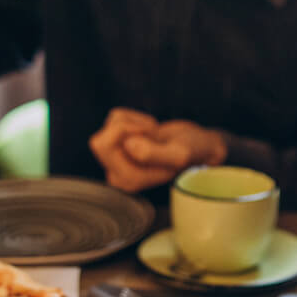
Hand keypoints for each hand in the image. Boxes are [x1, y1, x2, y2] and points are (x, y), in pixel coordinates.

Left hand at [90, 107, 225, 192]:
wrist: (198, 145)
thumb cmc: (191, 152)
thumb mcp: (178, 154)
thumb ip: (152, 154)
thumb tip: (126, 144)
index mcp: (128, 181)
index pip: (103, 145)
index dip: (130, 131)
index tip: (154, 138)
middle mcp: (118, 174)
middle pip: (99, 140)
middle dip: (128, 126)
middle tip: (151, 133)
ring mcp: (117, 160)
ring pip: (109, 125)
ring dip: (135, 121)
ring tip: (154, 134)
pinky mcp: (120, 144)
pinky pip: (115, 117)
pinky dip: (136, 116)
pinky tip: (151, 130)